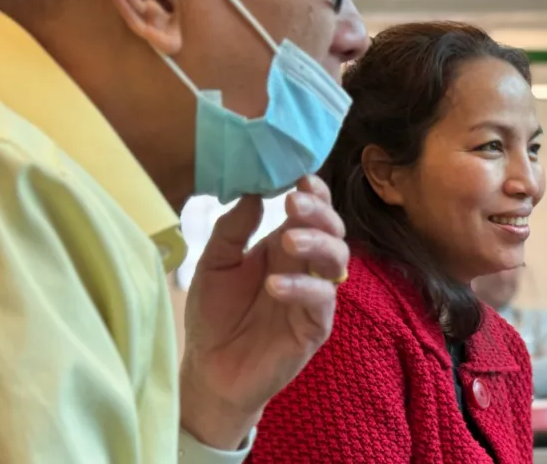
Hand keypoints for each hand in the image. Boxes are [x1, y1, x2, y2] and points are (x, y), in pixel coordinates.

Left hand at [179, 175, 347, 449]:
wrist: (209, 370)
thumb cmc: (214, 314)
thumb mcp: (214, 263)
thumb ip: (233, 228)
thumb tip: (254, 192)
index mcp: (284, 245)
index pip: (311, 211)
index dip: (314, 192)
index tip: (301, 176)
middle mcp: (306, 265)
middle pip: (332, 229)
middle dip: (319, 212)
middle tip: (295, 202)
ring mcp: (315, 295)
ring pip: (337, 260)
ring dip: (316, 243)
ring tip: (287, 239)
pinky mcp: (315, 326)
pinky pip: (321, 300)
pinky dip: (302, 288)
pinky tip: (275, 285)